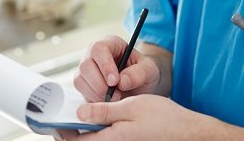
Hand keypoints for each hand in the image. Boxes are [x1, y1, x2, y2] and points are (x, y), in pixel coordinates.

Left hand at [60, 95, 206, 140]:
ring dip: (83, 132)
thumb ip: (103, 110)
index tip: (55, 119)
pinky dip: (96, 132)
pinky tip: (98, 119)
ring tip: (79, 116)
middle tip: (64, 119)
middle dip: (70, 134)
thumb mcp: (131, 106)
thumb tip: (80, 113)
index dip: (62, 131)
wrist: (188, 132)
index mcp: (111, 139)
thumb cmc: (164, 117)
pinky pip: (105, 140)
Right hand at [73, 36, 161, 101]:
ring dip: (96, 94)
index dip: (105, 65)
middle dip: (100, 84)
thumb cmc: (143, 73)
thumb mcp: (149, 70)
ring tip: (114, 99)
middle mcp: (93, 54)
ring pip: (79, 80)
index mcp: (110, 43)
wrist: (139, 85)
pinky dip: (93, 101)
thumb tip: (122, 81)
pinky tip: (107, 102)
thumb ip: (139, 73)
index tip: (115, 82)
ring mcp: (86, 69)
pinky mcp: (83, 84)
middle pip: (85, 65)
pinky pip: (81, 93)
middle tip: (117, 96)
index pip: (99, 49)